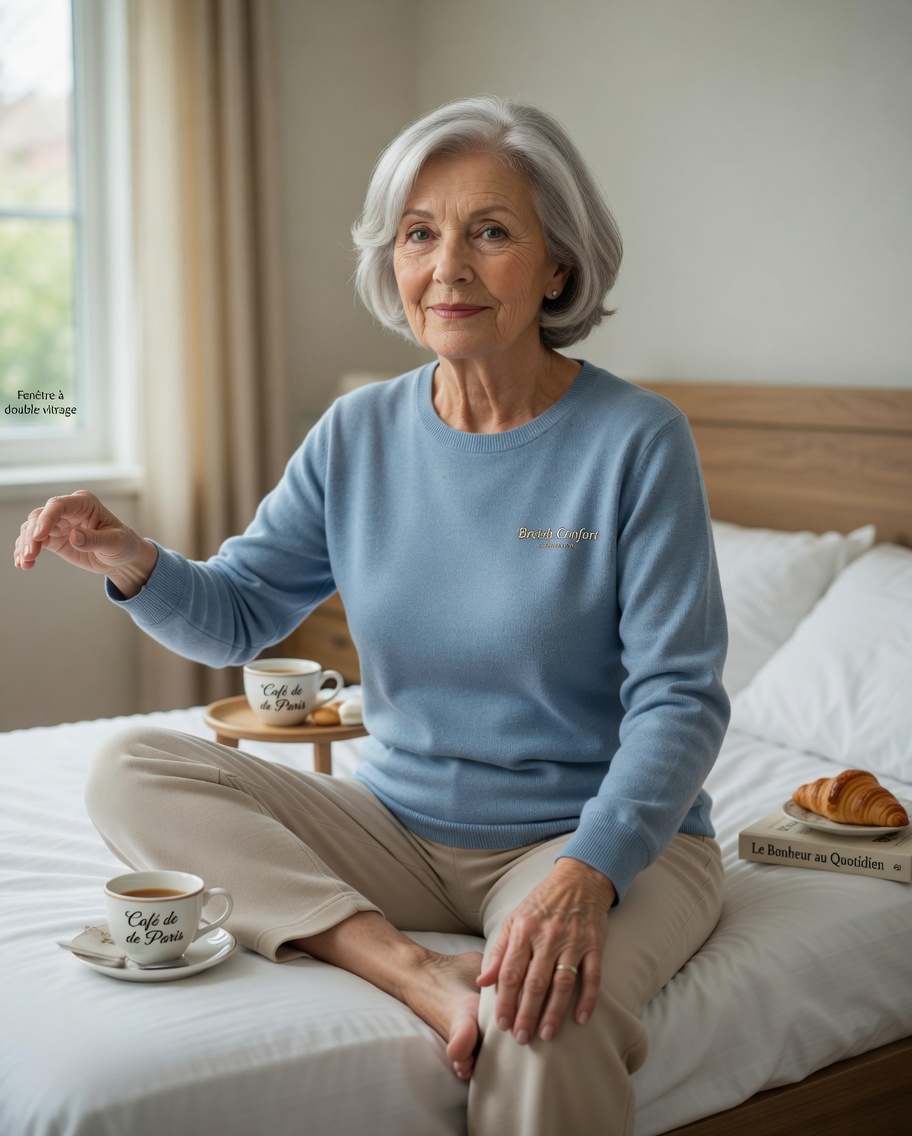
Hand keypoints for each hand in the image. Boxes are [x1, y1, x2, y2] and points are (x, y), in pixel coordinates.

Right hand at [14, 490, 157, 597]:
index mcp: (84, 503)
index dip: (46, 519)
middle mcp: (68, 510)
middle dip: (32, 535)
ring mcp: (58, 523)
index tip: (39, 536)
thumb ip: (95, 540)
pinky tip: (23, 564)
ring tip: (25, 563)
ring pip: (32, 528)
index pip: (59, 505)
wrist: (122, 558)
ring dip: (25, 544)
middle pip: (40, 516)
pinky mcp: (53, 538)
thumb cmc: (123, 545)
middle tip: (30, 555)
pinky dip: (25, 551)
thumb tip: (74, 536)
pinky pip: (33, 541)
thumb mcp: (115, 543)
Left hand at [476, 857, 615, 1044]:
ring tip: (545, 1035)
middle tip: (520, 1039)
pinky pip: (593, 976)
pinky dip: (588, 998)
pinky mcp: (595, 945)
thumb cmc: (541, 904)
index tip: (500, 1024)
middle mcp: (548, 937)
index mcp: (524, 930)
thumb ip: (499, 952)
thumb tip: (482, 982)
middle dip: (526, 1013)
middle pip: (535, 982)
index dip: (505, 1000)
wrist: (579, 880)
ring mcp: (573, 942)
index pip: (511, 972)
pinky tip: (581, 1019)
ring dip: (554, 1011)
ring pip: (562, 983)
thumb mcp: (514, 920)